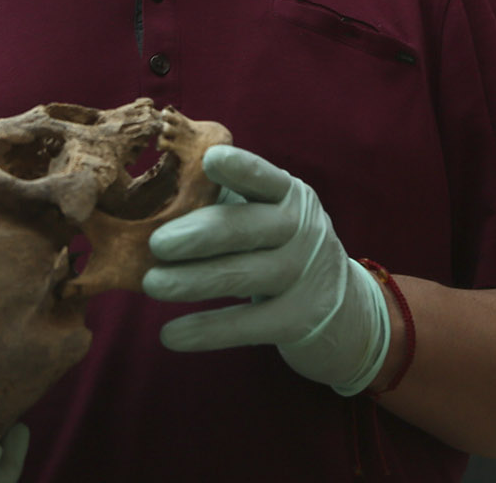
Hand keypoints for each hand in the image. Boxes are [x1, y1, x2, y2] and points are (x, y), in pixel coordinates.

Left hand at [141, 146, 390, 396]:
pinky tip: (171, 335)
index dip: (239, 168)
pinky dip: (206, 330)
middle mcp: (302, 230)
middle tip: (156, 244)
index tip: (209, 159)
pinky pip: (246, 324)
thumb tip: (155, 198)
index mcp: (289, 195)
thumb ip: (225, 203)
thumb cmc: (281, 249)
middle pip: (245, 228)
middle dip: (198, 235)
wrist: (343, 309)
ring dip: (192, 281)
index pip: (263, 177)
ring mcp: (303, 275)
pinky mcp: (297, 319)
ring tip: (152, 285)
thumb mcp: (267, 217)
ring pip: (241, 276)